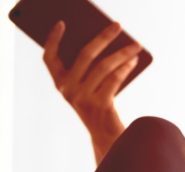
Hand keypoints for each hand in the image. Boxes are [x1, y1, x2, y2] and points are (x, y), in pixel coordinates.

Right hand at [43, 21, 141, 154]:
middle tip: (117, 26)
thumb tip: (105, 40)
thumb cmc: (97, 105)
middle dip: (103, 37)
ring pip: (104, 66)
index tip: (61, 23)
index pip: (49, 58)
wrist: (105, 136)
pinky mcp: (98, 105)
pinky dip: (126, 68)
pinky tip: (134, 60)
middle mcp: (67, 90)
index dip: (52, 40)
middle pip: (85, 55)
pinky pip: (114, 79)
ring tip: (135, 45)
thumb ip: (88, 67)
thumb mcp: (87, 86)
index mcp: (60, 83)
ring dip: (122, 53)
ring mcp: (82, 98)